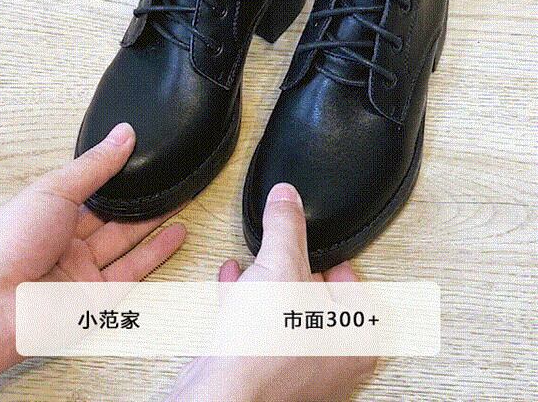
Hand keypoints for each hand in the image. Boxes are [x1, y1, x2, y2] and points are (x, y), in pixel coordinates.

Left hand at [0, 124, 185, 401]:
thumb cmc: (6, 245)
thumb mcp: (53, 190)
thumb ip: (94, 166)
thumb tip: (123, 134)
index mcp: (47, 212)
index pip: (88, 186)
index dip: (115, 171)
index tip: (142, 152)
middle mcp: (65, 240)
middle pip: (111, 214)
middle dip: (140, 196)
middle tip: (168, 176)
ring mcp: (82, 268)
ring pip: (127, 239)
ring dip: (155, 220)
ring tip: (181, 198)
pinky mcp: (98, 296)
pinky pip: (134, 269)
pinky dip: (157, 251)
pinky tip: (177, 233)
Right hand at [168, 183, 377, 401]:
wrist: (220, 394)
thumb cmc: (262, 348)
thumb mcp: (279, 265)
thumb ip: (286, 225)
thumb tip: (288, 197)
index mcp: (358, 333)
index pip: (352, 278)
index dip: (326, 254)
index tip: (312, 242)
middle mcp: (337, 358)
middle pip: (321, 294)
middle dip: (294, 268)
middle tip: (287, 252)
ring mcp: (305, 370)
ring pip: (292, 312)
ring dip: (269, 284)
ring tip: (256, 266)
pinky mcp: (273, 374)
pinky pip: (268, 329)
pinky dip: (253, 305)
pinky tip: (235, 284)